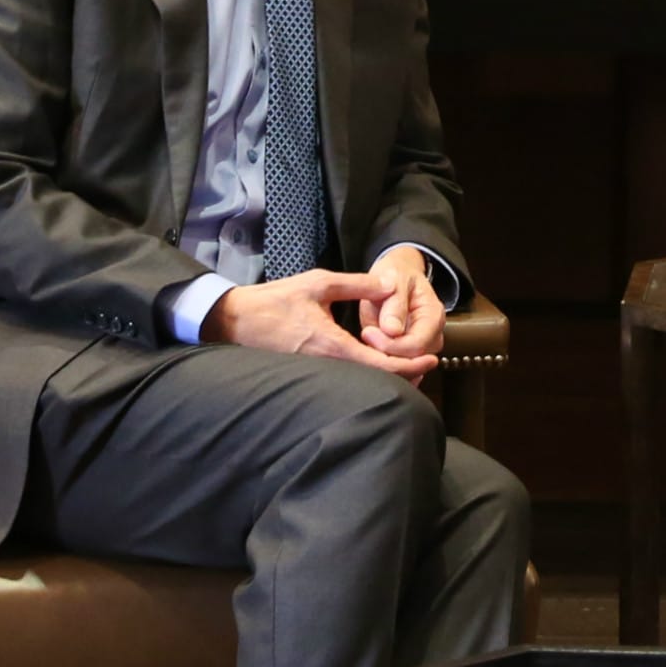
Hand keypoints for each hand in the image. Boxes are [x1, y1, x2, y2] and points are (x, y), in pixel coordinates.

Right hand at [201, 268, 431, 380]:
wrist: (233, 321)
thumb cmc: (274, 301)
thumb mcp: (318, 284)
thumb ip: (357, 284)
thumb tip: (390, 284)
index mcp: (332, 346)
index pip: (381, 365)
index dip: (411, 365)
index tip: (432, 358)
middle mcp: (326, 367)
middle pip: (376, 381)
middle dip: (405, 374)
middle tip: (426, 361)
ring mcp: (316, 374)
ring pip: (361, 382)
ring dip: (386, 375)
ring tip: (410, 361)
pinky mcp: (308, 374)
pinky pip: (345, 380)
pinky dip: (367, 374)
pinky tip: (377, 362)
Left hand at [359, 246, 445, 366]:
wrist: (397, 275)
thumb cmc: (396, 276)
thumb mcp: (394, 280)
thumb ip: (394, 304)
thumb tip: (392, 330)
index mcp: (433, 316)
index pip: (416, 345)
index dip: (390, 345)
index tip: (367, 332)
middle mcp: (433, 335)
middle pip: (411, 360)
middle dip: (384, 352)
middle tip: (365, 334)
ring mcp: (423, 346)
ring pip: (404, 366)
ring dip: (382, 357)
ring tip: (368, 338)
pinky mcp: (409, 352)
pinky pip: (397, 366)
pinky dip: (382, 361)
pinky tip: (370, 349)